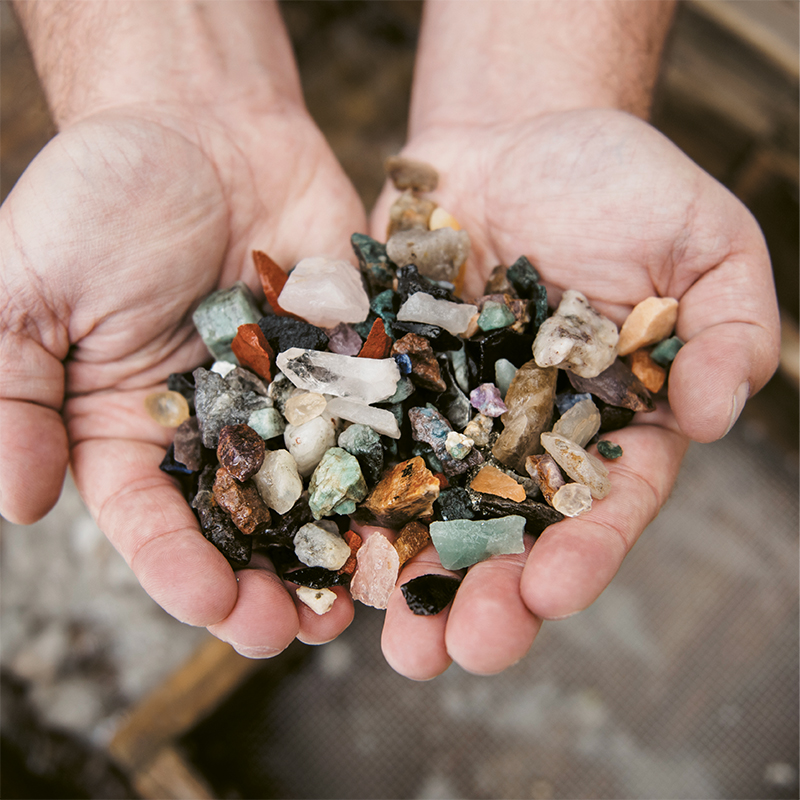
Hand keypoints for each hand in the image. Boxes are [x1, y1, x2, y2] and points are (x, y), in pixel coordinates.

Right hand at [0, 96, 364, 654]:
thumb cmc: (100, 198)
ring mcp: (295, 403)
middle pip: (245, 528)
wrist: (203, 127)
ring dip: (341, 547)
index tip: (211, 607)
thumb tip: (17, 503)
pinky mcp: (354, 364)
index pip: (152, 521)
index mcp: (132, 432)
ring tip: (365, 598)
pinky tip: (419, 507)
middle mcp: (220, 433)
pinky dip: (398, 465)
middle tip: (296, 632)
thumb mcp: (23, 289)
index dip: (179, 568)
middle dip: (269, 582)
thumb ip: (12, 393)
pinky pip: (379, 421)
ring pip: (320, 494)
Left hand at [373, 109, 779, 677]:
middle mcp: (523, 441)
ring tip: (388, 637)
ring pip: (428, 516)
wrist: (513, 137)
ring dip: (407, 580)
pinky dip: (345, 495)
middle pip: (509, 537)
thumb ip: (726, 325)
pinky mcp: (386, 389)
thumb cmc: (616, 182)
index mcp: (606, 425)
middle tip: (457, 652)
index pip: (603, 507)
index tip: (553, 589)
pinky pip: (361, 447)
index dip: (582, 554)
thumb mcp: (701, 238)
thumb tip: (713, 413)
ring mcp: (448, 420)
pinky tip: (321, 543)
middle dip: (486, 598)